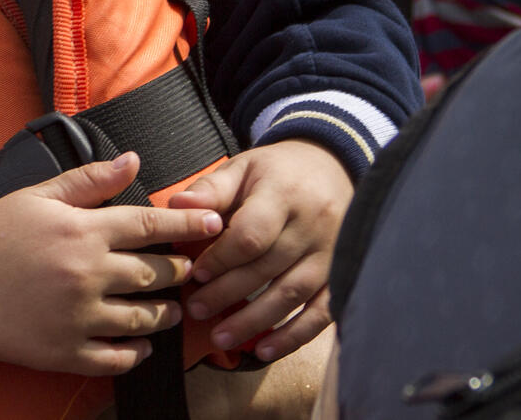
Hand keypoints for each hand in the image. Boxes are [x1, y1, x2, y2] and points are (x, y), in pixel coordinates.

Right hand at [0, 152, 219, 375]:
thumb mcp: (37, 196)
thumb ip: (89, 180)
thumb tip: (134, 161)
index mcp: (83, 232)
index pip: (151, 225)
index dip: (188, 225)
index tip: (215, 225)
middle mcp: (87, 275)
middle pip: (156, 275)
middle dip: (180, 271)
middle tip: (191, 269)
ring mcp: (77, 318)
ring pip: (144, 320)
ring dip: (165, 314)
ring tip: (172, 308)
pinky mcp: (64, 352)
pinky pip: (116, 359)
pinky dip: (135, 353)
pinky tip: (140, 344)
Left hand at [170, 140, 353, 361]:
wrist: (332, 168)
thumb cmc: (277, 172)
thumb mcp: (244, 168)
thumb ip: (211, 189)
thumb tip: (177, 205)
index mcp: (284, 193)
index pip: (251, 234)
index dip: (220, 259)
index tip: (193, 274)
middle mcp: (313, 224)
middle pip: (267, 268)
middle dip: (227, 293)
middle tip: (195, 310)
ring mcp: (332, 252)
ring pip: (292, 294)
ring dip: (255, 322)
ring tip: (221, 338)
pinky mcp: (343, 273)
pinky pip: (321, 312)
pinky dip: (293, 335)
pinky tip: (265, 351)